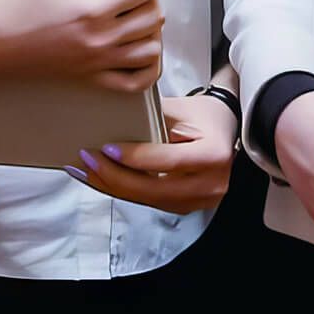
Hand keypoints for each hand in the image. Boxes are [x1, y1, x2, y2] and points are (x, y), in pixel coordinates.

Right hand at [0, 0, 161, 93]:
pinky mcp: (86, 77)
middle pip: (154, 18)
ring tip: (133, 12)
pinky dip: (145, 68)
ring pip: (150, 50)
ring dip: (150, 29)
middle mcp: (99, 40)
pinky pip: (133, 83)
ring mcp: (95, 63)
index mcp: (91, 10)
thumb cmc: (5, 0)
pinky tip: (137, 49)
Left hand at [74, 83, 234, 214]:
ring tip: (86, 170)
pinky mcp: (186, 205)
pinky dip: (124, 190)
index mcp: (213, 156)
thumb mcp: (183, 109)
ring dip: (113, 186)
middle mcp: (210, 184)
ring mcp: (199, 200)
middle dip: (115, 177)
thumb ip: (152, 116)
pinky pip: (150, 201)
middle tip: (87, 160)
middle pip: (154, 189)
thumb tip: (112, 120)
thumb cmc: (207, 117)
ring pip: (148, 199)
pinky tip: (102, 179)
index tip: (107, 149)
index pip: (168, 160)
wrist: (228, 131)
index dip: (136, 158)